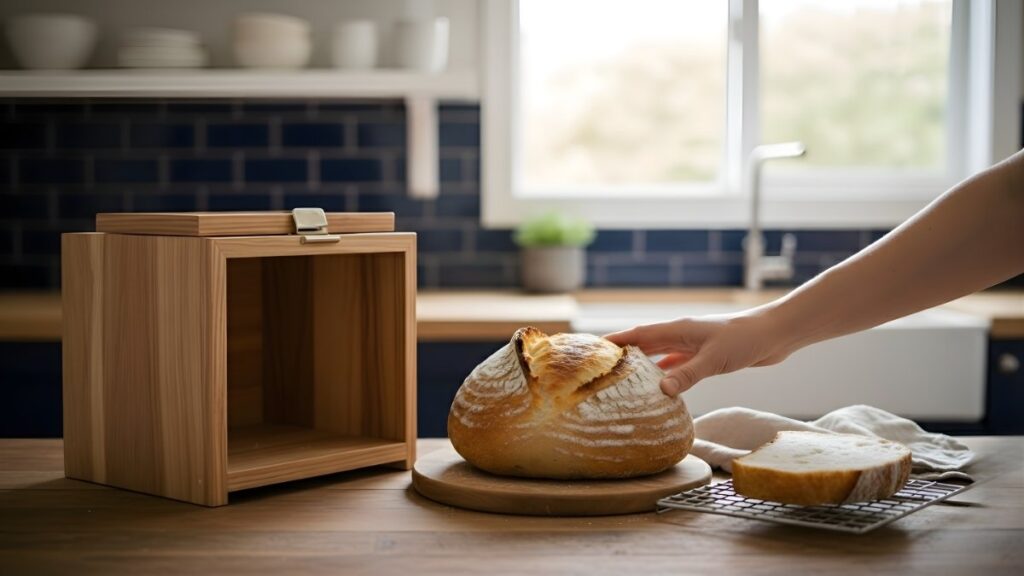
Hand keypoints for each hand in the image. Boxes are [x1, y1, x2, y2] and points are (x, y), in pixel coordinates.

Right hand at [604, 310, 792, 395]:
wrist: (774, 334)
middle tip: (601, 367)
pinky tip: (658, 386)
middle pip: (644, 344)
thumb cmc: (745, 340)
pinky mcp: (705, 356)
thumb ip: (687, 374)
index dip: (615, 341)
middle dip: (623, 354)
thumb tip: (660, 390)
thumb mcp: (714, 359)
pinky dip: (665, 375)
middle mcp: (681, 335)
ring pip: (660, 356)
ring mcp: (692, 345)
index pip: (638, 334)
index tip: (592, 349)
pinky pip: (677, 366)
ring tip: (623, 380)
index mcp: (678, 329)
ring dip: (643, 366)